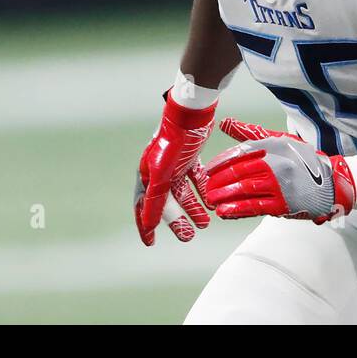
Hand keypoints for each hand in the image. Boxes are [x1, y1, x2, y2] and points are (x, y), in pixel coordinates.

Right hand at [133, 94, 216, 245]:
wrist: (191, 115)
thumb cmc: (173, 143)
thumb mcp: (163, 174)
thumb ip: (155, 200)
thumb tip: (148, 224)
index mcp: (147, 175)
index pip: (143, 207)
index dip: (146, 226)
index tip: (151, 243)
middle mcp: (158, 171)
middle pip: (167, 203)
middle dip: (177, 221)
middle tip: (188, 237)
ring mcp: (174, 165)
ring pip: (184, 193)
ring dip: (193, 208)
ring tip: (205, 224)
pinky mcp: (190, 157)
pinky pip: (196, 180)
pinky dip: (203, 191)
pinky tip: (212, 203)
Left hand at [205, 118, 355, 223]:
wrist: (331, 182)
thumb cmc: (302, 159)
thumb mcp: (279, 140)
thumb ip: (250, 133)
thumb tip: (224, 122)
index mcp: (274, 145)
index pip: (241, 152)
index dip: (221, 162)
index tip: (208, 170)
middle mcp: (277, 163)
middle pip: (240, 172)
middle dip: (219, 181)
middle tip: (206, 188)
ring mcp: (280, 184)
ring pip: (245, 190)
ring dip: (224, 196)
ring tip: (212, 201)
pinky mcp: (284, 204)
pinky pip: (255, 207)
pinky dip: (237, 210)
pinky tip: (225, 212)